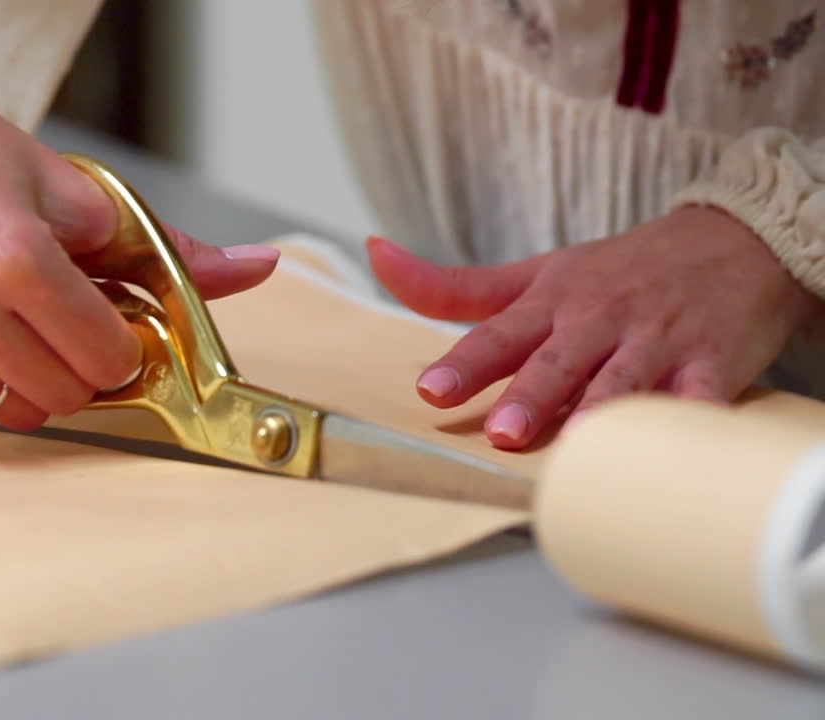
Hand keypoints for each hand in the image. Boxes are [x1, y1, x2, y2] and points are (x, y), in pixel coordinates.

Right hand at [0, 25, 277, 430]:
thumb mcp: (70, 186)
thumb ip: (160, 243)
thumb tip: (254, 268)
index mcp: (14, 258)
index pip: (106, 359)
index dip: (123, 347)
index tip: (117, 326)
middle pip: (64, 397)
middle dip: (83, 368)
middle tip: (72, 323)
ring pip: (12, 410)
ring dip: (32, 379)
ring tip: (21, 321)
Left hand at [368, 206, 818, 448]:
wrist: (737, 240)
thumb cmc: (619, 269)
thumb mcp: (536, 272)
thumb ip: (453, 286)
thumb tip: (375, 254)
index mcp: (551, 302)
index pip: (498, 336)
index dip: (464, 363)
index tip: (432, 389)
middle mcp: (598, 321)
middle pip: (556, 363)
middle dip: (529, 395)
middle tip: (502, 433)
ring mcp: (655, 342)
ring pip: (623, 381)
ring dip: (598, 411)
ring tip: (574, 444)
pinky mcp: (712, 363)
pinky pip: (700, 395)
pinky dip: (690, 418)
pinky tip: (677, 441)